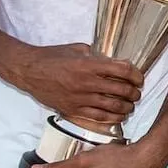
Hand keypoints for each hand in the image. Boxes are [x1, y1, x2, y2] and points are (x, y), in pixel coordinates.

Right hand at [6, 43, 142, 124]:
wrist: (28, 71)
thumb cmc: (52, 57)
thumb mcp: (78, 49)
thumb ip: (98, 56)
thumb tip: (117, 63)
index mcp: (89, 64)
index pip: (122, 70)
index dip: (136, 75)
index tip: (139, 78)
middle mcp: (86, 83)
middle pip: (121, 90)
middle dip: (134, 93)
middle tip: (137, 92)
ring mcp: (79, 98)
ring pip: (112, 107)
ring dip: (127, 107)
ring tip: (130, 105)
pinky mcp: (72, 110)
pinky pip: (98, 117)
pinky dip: (113, 118)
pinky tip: (119, 116)